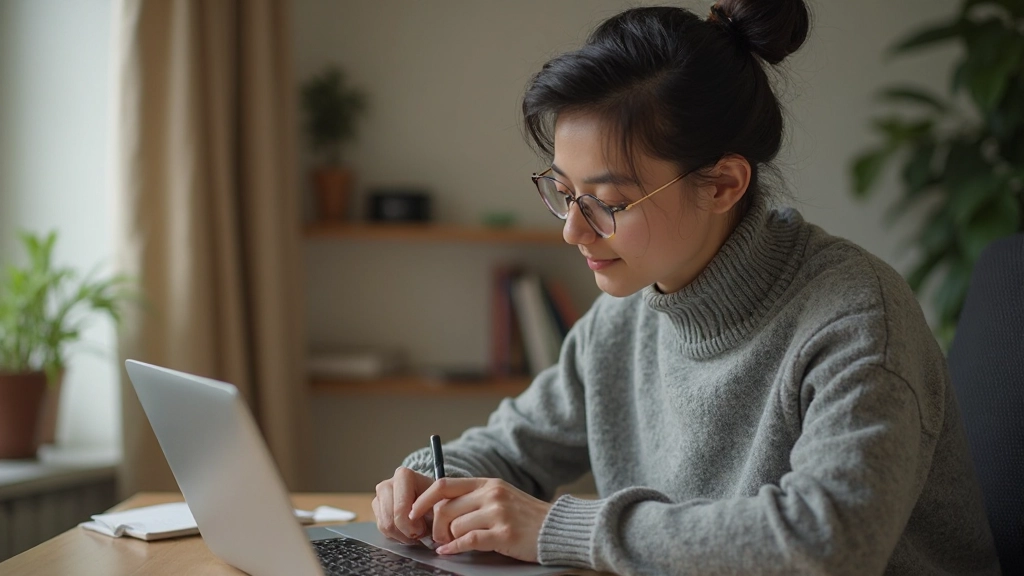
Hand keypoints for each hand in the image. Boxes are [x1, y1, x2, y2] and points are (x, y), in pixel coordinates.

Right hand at [372, 467, 434, 543]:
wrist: (428, 495)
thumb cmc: (434, 499)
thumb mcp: (438, 504)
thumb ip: (431, 516)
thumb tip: (419, 533)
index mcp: (404, 476)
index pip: (400, 509)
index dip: (411, 526)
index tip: (423, 530)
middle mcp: (387, 483)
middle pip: (390, 520)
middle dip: (405, 532)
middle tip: (419, 534)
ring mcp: (379, 495)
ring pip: (384, 526)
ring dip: (400, 535)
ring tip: (414, 532)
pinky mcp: (376, 506)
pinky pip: (381, 528)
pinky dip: (395, 534)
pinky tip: (406, 529)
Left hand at [409, 477, 551, 562]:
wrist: (557, 528)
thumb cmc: (526, 516)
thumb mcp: (501, 497)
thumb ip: (475, 499)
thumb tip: (440, 510)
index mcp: (487, 483)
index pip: (444, 485)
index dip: (423, 499)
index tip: (413, 512)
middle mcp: (491, 494)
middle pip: (445, 508)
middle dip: (435, 527)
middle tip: (437, 538)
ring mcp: (498, 513)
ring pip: (455, 526)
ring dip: (447, 539)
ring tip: (451, 544)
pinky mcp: (504, 534)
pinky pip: (469, 540)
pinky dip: (455, 548)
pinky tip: (450, 552)